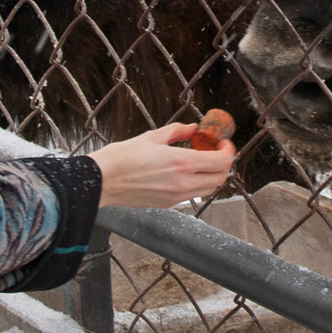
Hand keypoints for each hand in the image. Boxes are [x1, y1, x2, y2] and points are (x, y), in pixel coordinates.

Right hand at [90, 123, 236, 207]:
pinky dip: (196, 183)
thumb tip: (192, 129)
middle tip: (214, 151)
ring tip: (199, 161)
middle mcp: (184, 182)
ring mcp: (177, 195)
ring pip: (209, 188)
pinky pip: (192, 195)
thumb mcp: (152, 137)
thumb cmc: (122, 158)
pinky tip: (184, 172)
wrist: (103, 180)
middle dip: (223, 164)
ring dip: (211, 175)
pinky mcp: (169, 203)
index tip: (222, 143)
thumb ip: (178, 131)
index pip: (222, 161)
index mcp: (182, 162)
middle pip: (220, 178)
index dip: (228, 151)